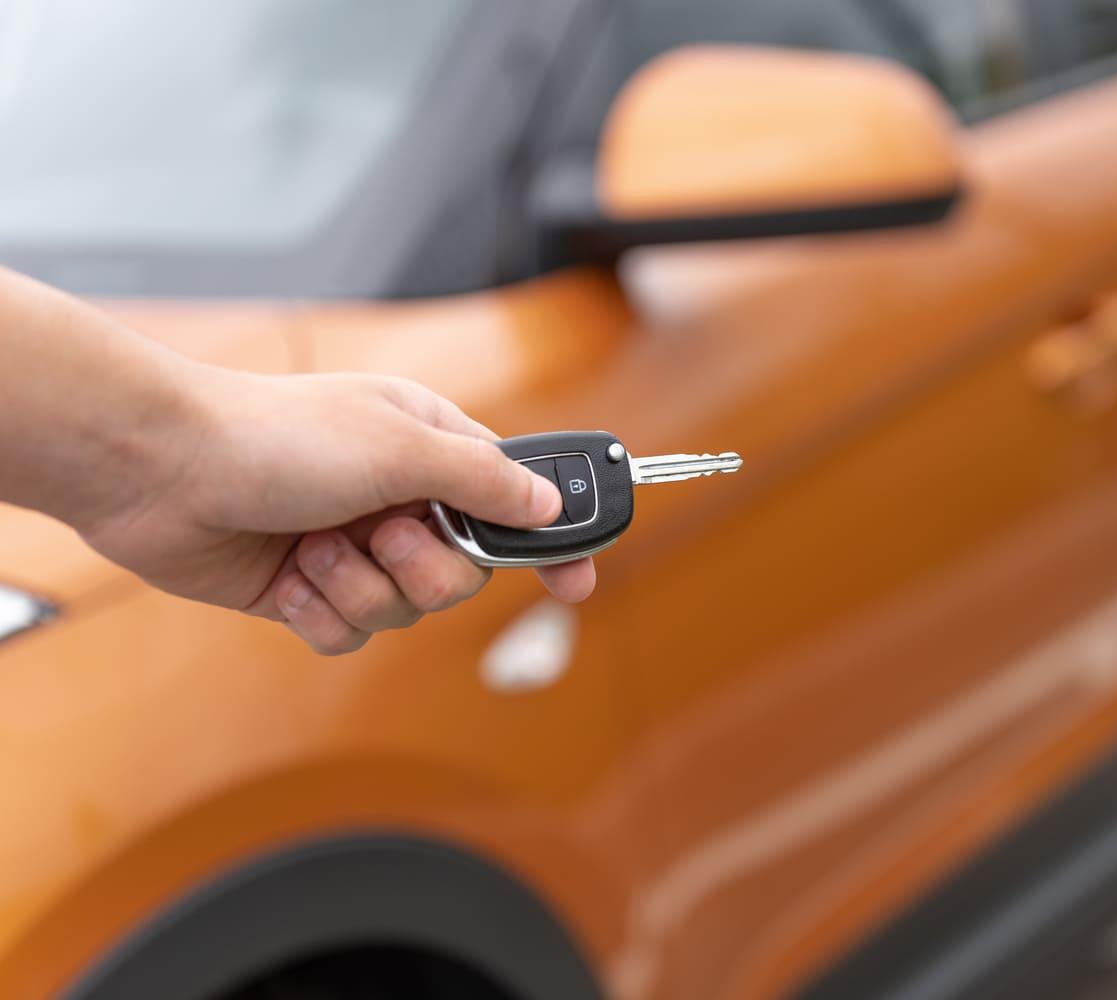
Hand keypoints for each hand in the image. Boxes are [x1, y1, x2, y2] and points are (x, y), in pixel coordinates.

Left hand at [78, 366, 595, 654]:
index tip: (577, 581)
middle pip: (464, 571)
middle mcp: (397, 497)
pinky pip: (351, 633)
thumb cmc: (275, 436)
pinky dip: (322, 611)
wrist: (160, 470)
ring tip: (316, 548)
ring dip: (360, 586)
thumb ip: (483, 480)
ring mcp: (352, 545)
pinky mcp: (308, 588)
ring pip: (406, 610)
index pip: (515, 498)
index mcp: (429, 446)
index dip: (550, 541)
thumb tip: (548, 506)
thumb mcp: (399, 446)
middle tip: (383, 534)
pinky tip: (288, 576)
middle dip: (423, 566)